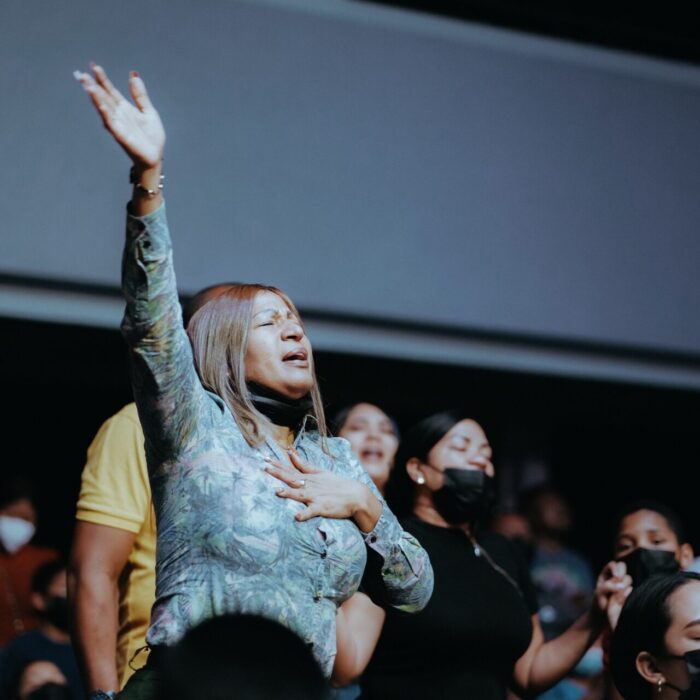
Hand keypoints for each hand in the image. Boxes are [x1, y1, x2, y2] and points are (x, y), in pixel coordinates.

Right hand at [74, 64, 164, 167]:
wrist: (154, 156)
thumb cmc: (151, 136)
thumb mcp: (148, 111)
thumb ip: (140, 95)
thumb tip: (133, 75)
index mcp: (124, 108)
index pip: (110, 91)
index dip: (102, 79)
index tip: (93, 66)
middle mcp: (118, 115)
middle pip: (102, 98)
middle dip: (92, 86)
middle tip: (81, 74)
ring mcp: (117, 125)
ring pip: (103, 108)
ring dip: (95, 98)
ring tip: (87, 85)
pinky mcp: (120, 135)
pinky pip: (111, 123)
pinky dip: (105, 114)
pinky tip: (100, 105)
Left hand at [265, 449, 380, 529]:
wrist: (355, 495)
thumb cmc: (336, 484)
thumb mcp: (320, 472)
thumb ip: (303, 464)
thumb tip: (290, 453)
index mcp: (309, 477)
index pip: (290, 469)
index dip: (277, 464)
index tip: (264, 458)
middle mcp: (310, 485)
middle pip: (291, 478)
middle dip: (278, 473)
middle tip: (265, 468)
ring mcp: (316, 497)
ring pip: (300, 494)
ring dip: (289, 493)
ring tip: (277, 492)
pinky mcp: (322, 508)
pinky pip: (312, 512)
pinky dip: (305, 514)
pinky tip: (297, 516)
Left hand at [593, 560, 631, 629]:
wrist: (603, 621)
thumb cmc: (599, 606)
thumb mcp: (598, 595)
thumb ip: (607, 587)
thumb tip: (620, 585)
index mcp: (605, 575)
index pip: (613, 564)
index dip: (615, 569)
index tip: (616, 577)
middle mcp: (614, 579)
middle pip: (622, 567)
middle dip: (621, 574)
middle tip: (619, 584)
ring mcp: (622, 586)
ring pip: (628, 578)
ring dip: (625, 583)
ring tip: (619, 594)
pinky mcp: (629, 595)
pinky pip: (633, 589)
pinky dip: (629, 592)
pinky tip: (625, 598)